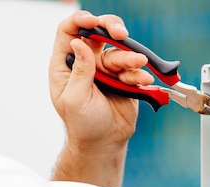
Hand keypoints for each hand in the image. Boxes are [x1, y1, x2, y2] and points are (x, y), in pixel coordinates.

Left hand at [49, 11, 153, 155]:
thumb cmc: (83, 125)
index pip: (68, 32)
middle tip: (121, 33)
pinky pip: (132, 69)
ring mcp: (106, 70)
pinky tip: (143, 80)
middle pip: (97, 33)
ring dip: (130, 57)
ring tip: (139, 65)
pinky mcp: (123, 79)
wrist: (104, 143)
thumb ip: (80, 71)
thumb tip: (79, 43)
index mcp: (66, 65)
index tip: (93, 21)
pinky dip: (138, 73)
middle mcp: (86, 63)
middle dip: (110, 28)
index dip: (79, 21)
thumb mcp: (75, 98)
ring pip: (119, 52)